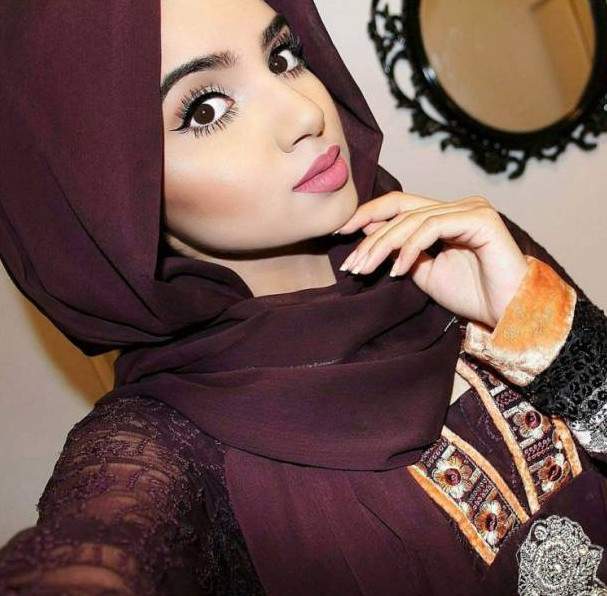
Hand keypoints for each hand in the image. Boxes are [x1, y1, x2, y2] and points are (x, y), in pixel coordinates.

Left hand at [333, 192, 528, 328]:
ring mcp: (471, 209)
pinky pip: (434, 227)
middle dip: (370, 238)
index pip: (398, 205)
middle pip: (401, 211)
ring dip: (384, 246)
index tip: (340, 233)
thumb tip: (368, 229)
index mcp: (444, 215)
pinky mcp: (482, 219)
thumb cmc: (468, 294)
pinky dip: (411, 248)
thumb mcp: (422, 271)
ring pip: (413, 219)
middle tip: (350, 265)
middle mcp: (458, 206)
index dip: (367, 214)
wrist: (506, 313)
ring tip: (365, 270)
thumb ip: (400, 250)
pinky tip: (397, 270)